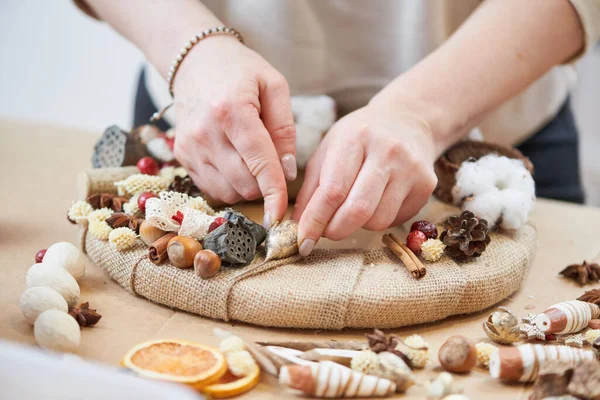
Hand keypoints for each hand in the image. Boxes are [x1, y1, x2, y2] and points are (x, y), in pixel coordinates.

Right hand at [172, 36, 295, 226]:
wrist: (195, 61)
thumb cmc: (240, 70)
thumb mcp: (273, 86)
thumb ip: (284, 129)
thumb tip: (287, 171)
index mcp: (231, 111)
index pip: (259, 162)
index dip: (274, 192)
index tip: (282, 214)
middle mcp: (205, 133)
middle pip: (244, 183)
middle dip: (265, 183)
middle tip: (271, 159)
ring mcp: (190, 148)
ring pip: (228, 191)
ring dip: (248, 185)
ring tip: (251, 157)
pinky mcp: (183, 157)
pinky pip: (212, 188)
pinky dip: (230, 184)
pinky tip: (235, 162)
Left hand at [291, 104, 437, 255]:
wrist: (407, 121)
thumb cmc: (359, 139)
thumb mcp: (328, 150)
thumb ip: (311, 189)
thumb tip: (298, 226)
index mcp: (355, 138)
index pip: (332, 190)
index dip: (315, 220)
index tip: (302, 241)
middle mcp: (387, 151)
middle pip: (358, 210)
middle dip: (335, 230)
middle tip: (326, 232)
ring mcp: (411, 168)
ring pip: (378, 221)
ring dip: (358, 225)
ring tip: (354, 206)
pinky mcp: (426, 185)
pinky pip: (395, 220)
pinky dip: (379, 219)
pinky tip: (378, 200)